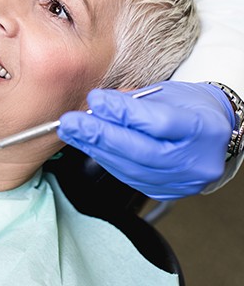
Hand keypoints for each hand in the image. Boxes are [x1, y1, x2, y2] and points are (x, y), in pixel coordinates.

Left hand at [56, 81, 233, 199]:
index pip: (159, 123)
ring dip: (94, 148)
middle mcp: (195, 162)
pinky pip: (127, 176)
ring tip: (72, 132)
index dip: (124, 112)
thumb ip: (135, 101)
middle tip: (71, 122)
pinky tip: (88, 145)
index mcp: (203, 129)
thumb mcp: (169, 93)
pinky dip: (104, 159)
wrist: (212, 134)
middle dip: (100, 135)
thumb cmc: (190, 108)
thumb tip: (98, 104)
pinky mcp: (164, 191)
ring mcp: (180, 182)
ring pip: (129, 168)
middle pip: (141, 151)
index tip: (96, 99)